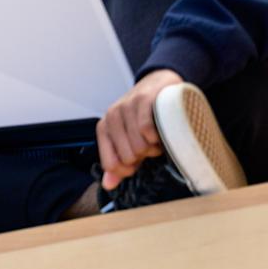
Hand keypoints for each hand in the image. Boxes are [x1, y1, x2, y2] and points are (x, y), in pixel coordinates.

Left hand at [97, 69, 183, 189]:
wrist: (160, 84)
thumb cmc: (144, 116)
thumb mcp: (129, 139)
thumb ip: (118, 163)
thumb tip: (108, 185)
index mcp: (104, 129)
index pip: (111, 164)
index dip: (128, 170)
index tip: (140, 162)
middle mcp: (111, 117)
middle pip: (129, 157)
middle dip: (145, 155)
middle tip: (152, 144)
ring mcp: (126, 106)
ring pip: (139, 146)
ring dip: (155, 146)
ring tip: (158, 137)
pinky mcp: (142, 99)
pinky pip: (147, 130)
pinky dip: (159, 136)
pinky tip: (163, 130)